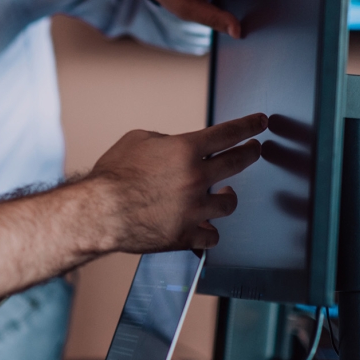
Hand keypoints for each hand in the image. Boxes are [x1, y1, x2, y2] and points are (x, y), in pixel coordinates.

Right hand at [87, 113, 266, 252]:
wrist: (99, 211)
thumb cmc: (113, 175)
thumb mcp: (137, 140)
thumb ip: (164, 141)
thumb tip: (175, 148)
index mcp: (185, 149)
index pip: (228, 133)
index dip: (248, 125)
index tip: (260, 123)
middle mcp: (196, 178)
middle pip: (238, 162)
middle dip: (251, 152)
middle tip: (255, 149)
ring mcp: (195, 209)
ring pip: (229, 203)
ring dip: (228, 196)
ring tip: (226, 193)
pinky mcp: (186, 234)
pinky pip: (212, 236)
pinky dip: (209, 231)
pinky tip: (206, 227)